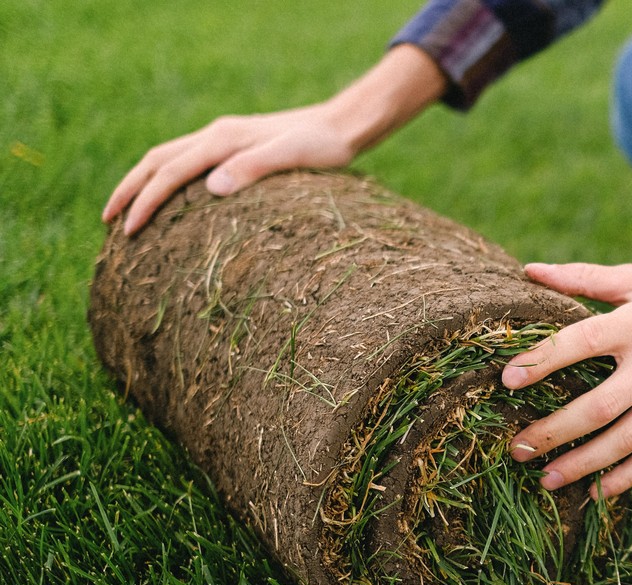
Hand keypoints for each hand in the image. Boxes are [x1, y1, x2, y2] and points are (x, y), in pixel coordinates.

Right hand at [103, 105, 359, 234]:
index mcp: (223, 139)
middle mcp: (217, 135)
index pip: (170, 172)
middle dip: (129, 190)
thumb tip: (212, 187)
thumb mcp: (292, 156)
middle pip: (156, 160)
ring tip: (126, 212)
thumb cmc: (323, 145)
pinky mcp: (235, 146)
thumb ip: (254, 168)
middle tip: (108, 223)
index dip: (145, 201)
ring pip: (169, 158)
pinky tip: (170, 200)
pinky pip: (189, 161)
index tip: (128, 231)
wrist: (344, 125)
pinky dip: (167, 179)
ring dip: (143, 182)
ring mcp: (225, 138)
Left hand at [503, 262, 631, 498]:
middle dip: (554, 430)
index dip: (543, 361)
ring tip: (546, 478)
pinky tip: (595, 492)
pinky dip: (625, 479)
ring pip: (625, 441)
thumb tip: (530, 271)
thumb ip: (583, 277)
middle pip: (599, 406)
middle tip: (517, 446)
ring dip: (583, 464)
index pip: (582, 342)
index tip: (507, 380)